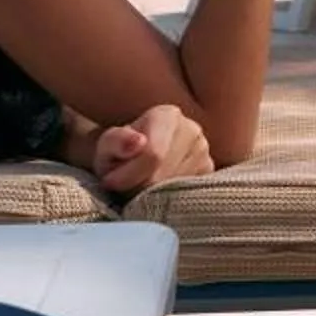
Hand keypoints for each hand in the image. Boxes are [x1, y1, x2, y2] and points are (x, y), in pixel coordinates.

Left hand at [91, 103, 214, 193]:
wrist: (133, 161)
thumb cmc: (118, 153)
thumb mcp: (107, 145)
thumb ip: (116, 141)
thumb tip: (138, 142)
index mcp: (168, 115)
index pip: (153, 154)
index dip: (128, 175)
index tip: (110, 182)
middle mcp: (192, 130)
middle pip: (162, 175)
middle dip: (138, 187)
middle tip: (125, 185)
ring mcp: (204, 152)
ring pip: (174, 189)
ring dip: (151, 195)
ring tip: (141, 184)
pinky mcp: (209, 174)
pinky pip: (185, 196)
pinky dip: (167, 199)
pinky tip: (158, 190)